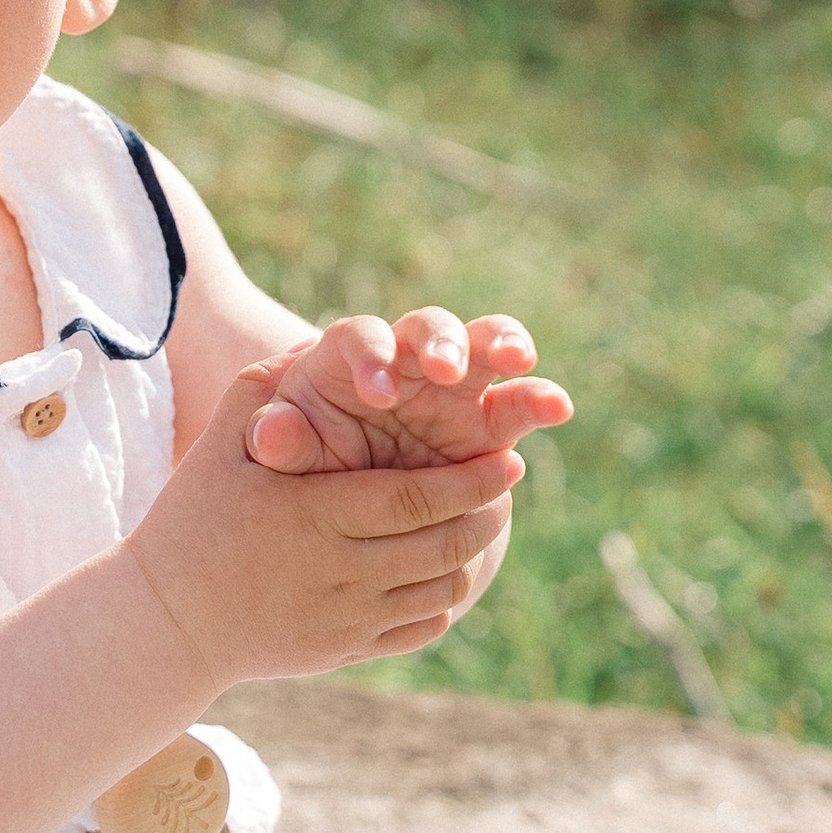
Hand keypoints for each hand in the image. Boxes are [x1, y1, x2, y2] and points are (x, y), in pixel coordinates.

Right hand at [128, 350, 527, 681]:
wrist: (166, 620)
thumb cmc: (192, 519)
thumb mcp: (219, 445)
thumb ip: (263, 387)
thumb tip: (310, 342)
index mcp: (314, 515)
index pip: (420, 499)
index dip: (474, 481)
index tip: (506, 459)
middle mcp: (338, 571)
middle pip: (443, 544)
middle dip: (486, 511)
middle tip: (506, 483)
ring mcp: (345, 618)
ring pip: (440, 589)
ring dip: (470, 553)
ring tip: (480, 522)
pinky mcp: (345, 650)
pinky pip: (419, 628)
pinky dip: (443, 600)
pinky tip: (441, 571)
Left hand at [247, 309, 574, 476]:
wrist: (347, 505)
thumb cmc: (309, 465)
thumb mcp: (286, 456)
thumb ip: (279, 440)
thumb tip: (272, 436)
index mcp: (349, 361)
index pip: (359, 337)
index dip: (370, 357)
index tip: (377, 393)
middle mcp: (407, 362)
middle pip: (430, 327)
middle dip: (441, 342)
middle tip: (445, 368)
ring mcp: (455, 388)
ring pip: (486, 347)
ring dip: (504, 346)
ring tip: (519, 363)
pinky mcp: (489, 422)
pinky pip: (520, 401)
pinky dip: (540, 398)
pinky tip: (559, 407)